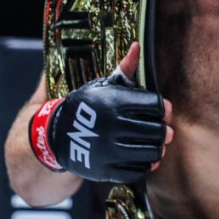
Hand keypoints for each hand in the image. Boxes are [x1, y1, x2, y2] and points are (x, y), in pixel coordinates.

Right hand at [29, 42, 171, 182]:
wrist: (56, 135)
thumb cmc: (85, 107)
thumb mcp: (102, 85)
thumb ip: (125, 69)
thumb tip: (138, 46)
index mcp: (114, 102)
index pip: (156, 106)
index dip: (162, 108)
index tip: (160, 110)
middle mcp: (112, 126)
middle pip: (158, 131)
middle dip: (163, 129)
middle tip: (161, 129)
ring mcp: (109, 150)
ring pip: (152, 152)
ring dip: (157, 148)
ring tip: (153, 143)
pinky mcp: (106, 169)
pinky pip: (138, 171)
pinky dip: (145, 165)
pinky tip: (142, 157)